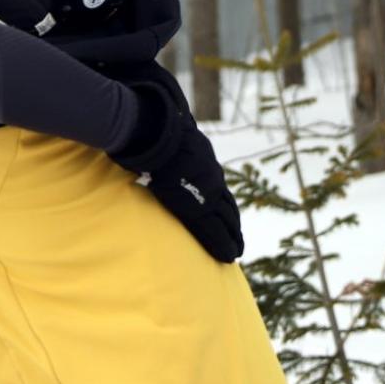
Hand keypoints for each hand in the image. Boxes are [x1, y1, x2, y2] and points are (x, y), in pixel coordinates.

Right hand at [107, 62, 243, 262]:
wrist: (149, 130)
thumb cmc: (149, 128)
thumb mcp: (163, 133)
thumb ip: (164, 141)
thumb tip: (148, 133)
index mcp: (202, 160)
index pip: (216, 186)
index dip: (223, 203)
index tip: (228, 216)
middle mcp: (209, 175)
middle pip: (226, 205)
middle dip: (232, 222)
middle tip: (236, 240)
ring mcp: (204, 189)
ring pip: (224, 219)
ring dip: (230, 235)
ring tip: (234, 250)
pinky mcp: (194, 203)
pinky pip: (212, 228)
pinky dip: (221, 242)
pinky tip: (227, 255)